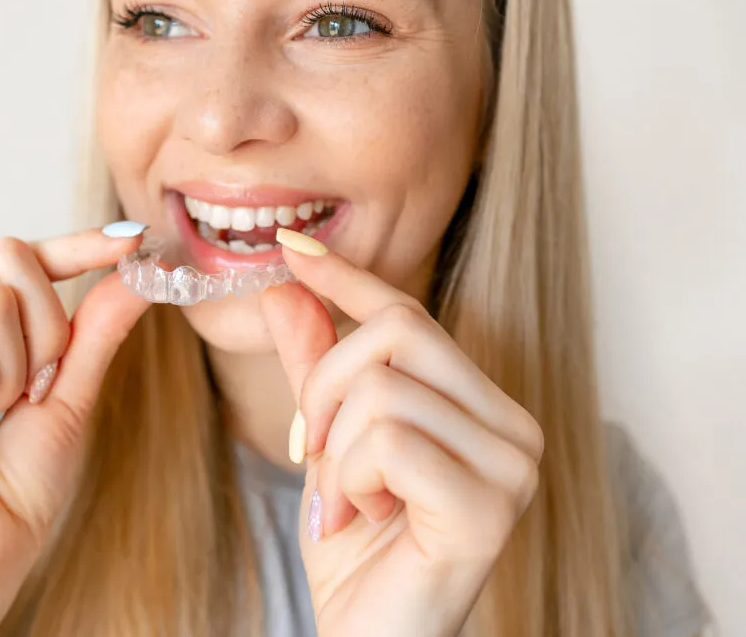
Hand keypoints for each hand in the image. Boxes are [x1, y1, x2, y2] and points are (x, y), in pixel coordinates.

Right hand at [0, 227, 149, 633]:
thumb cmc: (19, 486)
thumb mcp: (71, 395)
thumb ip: (95, 332)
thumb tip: (136, 270)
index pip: (14, 255)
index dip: (74, 244)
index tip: (131, 240)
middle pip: (7, 257)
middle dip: (47, 332)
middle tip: (25, 395)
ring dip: (15, 373)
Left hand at [261, 231, 543, 636]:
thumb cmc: (356, 550)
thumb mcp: (326, 446)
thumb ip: (315, 369)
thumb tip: (287, 290)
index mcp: (479, 407)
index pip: (408, 316)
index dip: (348, 278)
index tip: (291, 248)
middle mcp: (512, 426)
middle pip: (394, 334)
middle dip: (324, 386)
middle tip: (310, 451)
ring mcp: (511, 465)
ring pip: (381, 389)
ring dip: (333, 452)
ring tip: (342, 504)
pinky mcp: (490, 506)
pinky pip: (389, 442)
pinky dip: (348, 481)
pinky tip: (358, 522)